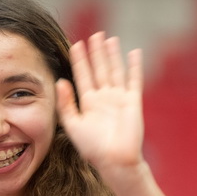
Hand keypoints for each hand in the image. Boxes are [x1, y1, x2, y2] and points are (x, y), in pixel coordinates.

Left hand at [56, 32, 144, 177]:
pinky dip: (135, 66)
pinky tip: (134, 52)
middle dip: (96, 53)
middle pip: (99, 69)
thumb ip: (66, 103)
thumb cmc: (93, 148)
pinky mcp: (133, 102)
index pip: (82, 76)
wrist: (115, 161)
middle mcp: (103, 98)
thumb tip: (61, 81)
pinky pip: (134, 80)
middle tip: (94, 34)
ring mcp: (119, 98)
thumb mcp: (73, 125)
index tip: (75, 45)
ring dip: (112, 55)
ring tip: (109, 39)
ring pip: (115, 71)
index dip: (79, 60)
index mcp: (88, 103)